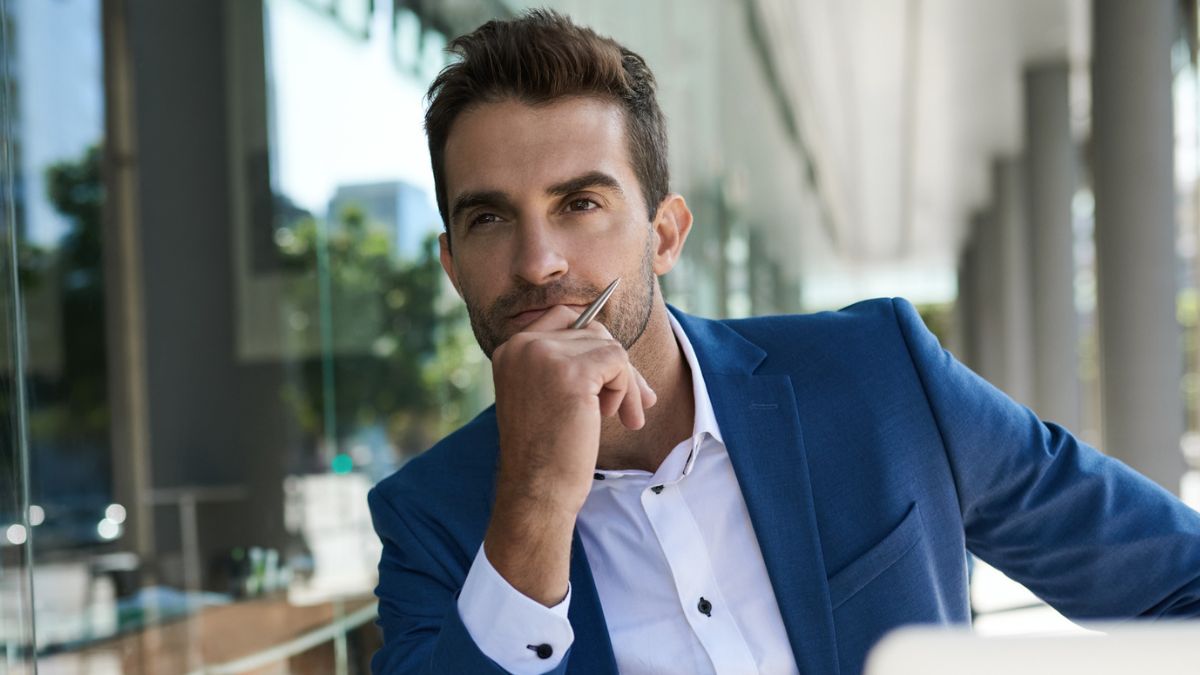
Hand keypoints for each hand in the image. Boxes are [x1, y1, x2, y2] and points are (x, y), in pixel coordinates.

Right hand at [483, 305, 655, 605]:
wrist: (537, 490)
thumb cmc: (547, 452)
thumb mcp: (547, 396)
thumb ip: (570, 366)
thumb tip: (617, 350)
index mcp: (511, 349)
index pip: (565, 318)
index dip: (595, 343)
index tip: (614, 376)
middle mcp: (523, 345)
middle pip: (593, 331)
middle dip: (619, 367)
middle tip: (636, 404)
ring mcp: (544, 355)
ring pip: (610, 347)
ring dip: (625, 383)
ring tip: (621, 416)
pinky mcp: (572, 372)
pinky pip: (618, 362)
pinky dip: (625, 389)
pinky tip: (611, 417)